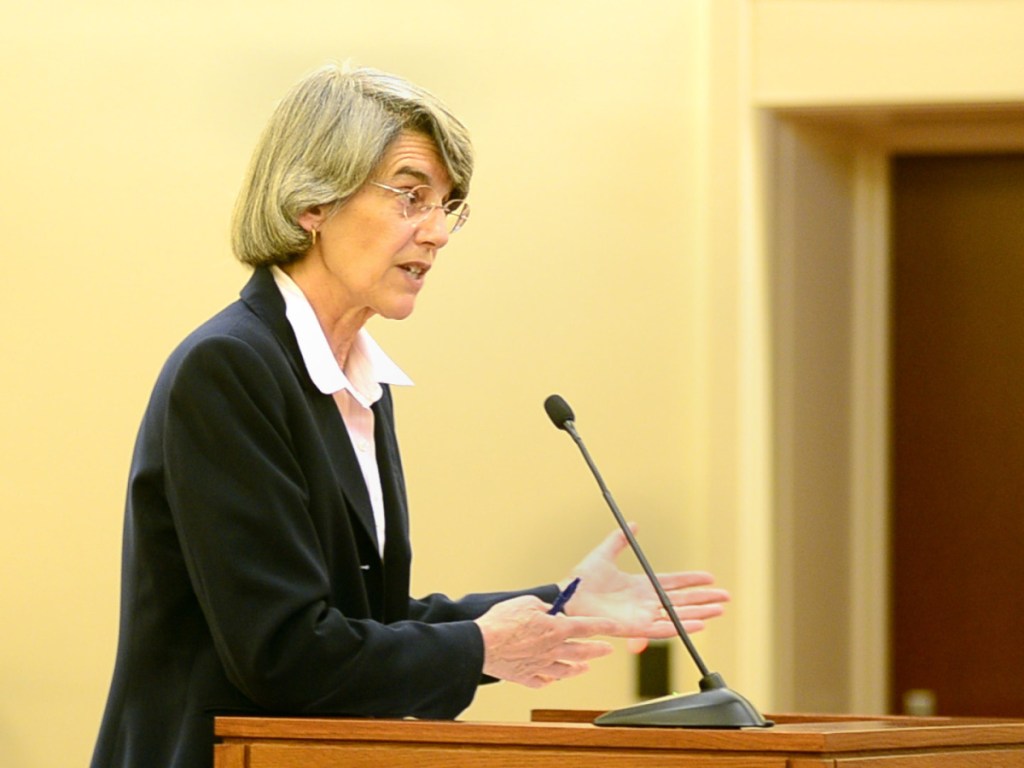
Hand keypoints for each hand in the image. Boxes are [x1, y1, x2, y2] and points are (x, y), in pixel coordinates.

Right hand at [475, 595, 616, 687]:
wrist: (481, 645)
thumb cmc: (502, 622)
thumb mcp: (525, 603)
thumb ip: (542, 607)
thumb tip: (549, 611)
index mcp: (555, 629)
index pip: (587, 626)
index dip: (604, 626)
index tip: (615, 628)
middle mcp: (552, 650)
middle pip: (582, 651)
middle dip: (598, 651)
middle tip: (607, 650)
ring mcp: (540, 666)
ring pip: (565, 670)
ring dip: (578, 668)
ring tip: (585, 668)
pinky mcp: (525, 676)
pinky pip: (542, 681)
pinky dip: (549, 679)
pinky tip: (552, 678)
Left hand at [561, 526, 729, 637]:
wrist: (567, 597)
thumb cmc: (582, 580)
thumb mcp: (604, 554)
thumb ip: (619, 540)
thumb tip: (634, 524)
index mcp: (640, 586)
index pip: (673, 583)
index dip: (692, 580)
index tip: (710, 578)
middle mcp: (645, 602)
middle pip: (682, 601)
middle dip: (704, 599)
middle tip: (725, 597)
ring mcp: (641, 615)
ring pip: (677, 615)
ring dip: (699, 613)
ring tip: (719, 610)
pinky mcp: (635, 627)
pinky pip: (662, 629)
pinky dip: (681, 627)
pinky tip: (698, 624)